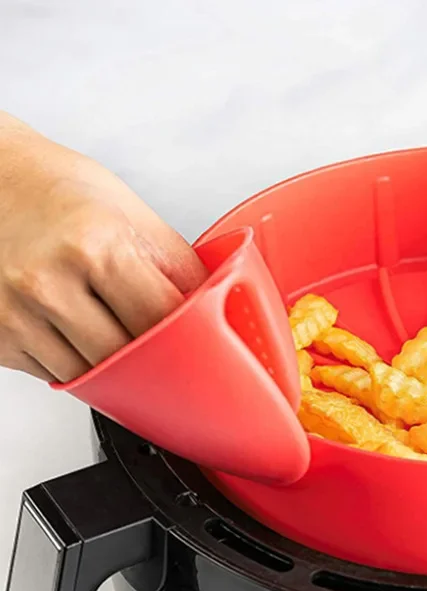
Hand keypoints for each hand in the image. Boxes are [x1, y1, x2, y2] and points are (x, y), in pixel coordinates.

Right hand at [0, 114, 206, 382]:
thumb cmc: (57, 189)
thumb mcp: (131, 212)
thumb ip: (177, 266)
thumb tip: (217, 306)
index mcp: (93, 246)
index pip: (160, 320)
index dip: (187, 335)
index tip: (200, 342)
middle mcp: (46, 282)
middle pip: (126, 358)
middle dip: (152, 354)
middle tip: (161, 340)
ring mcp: (14, 315)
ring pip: (90, 377)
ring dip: (113, 365)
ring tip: (113, 325)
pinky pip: (54, 374)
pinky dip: (76, 361)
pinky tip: (75, 326)